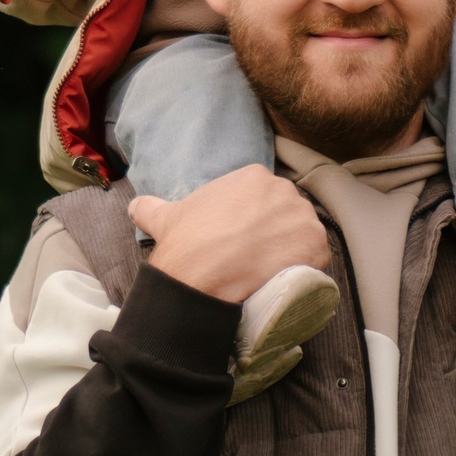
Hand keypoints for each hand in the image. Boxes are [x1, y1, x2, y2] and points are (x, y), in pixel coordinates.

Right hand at [129, 166, 329, 304]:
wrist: (198, 279)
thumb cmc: (185, 245)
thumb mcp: (164, 217)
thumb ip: (150, 207)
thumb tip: (136, 206)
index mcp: (253, 177)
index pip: (265, 198)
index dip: (258, 221)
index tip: (247, 240)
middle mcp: (283, 190)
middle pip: (288, 213)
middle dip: (279, 234)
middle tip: (259, 258)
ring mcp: (302, 217)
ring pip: (304, 234)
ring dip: (296, 251)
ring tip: (275, 272)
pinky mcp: (315, 246)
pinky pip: (320, 256)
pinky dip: (311, 267)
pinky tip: (292, 278)